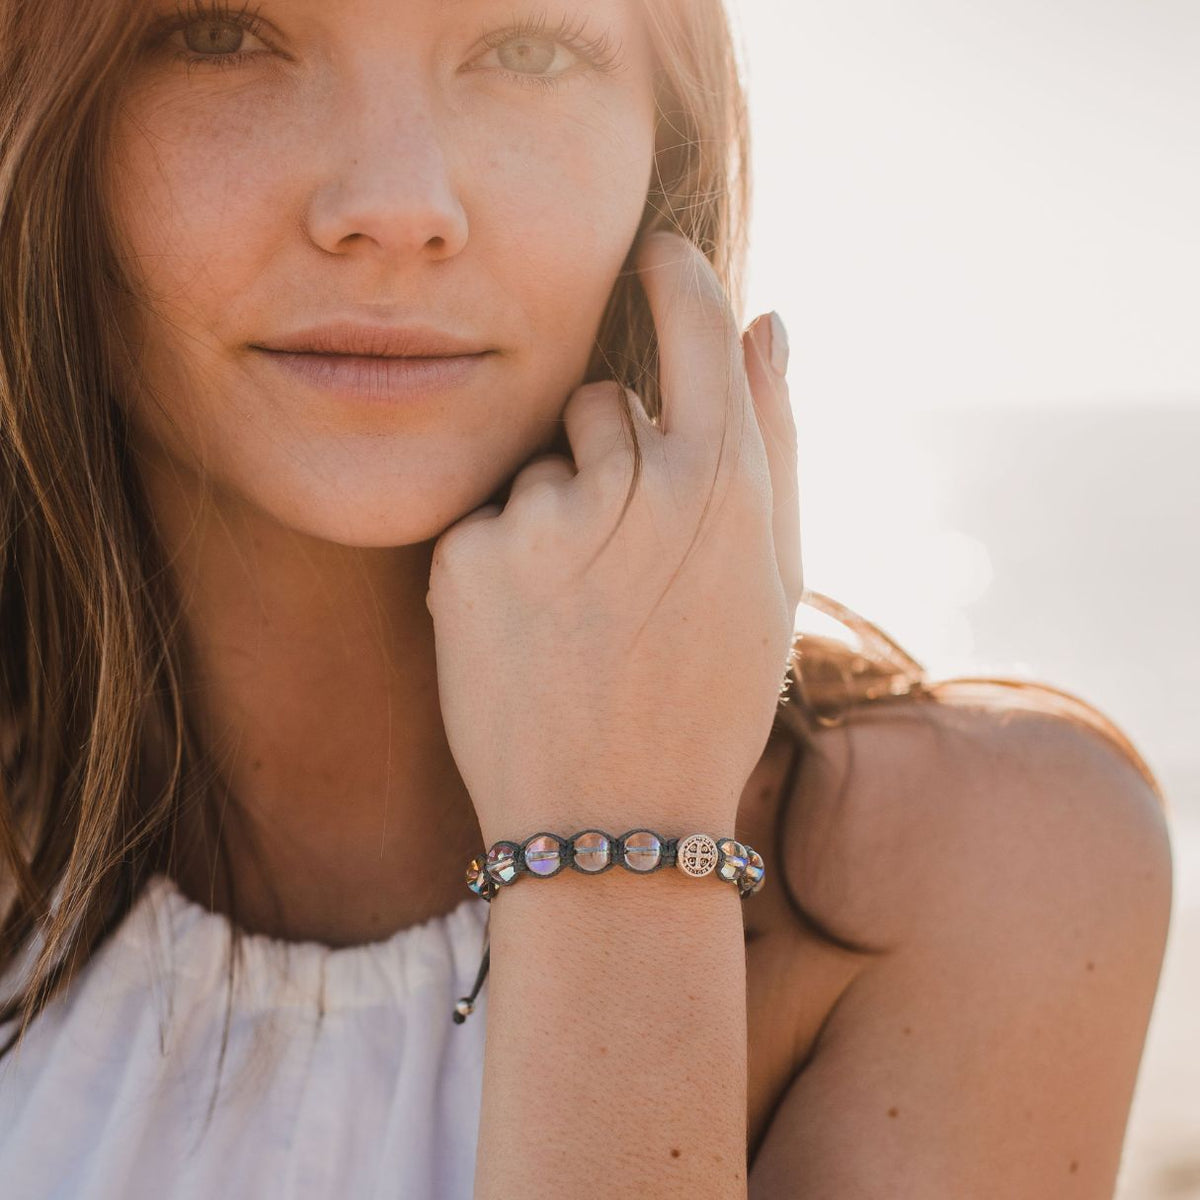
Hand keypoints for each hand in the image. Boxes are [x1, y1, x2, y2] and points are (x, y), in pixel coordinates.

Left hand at [425, 230, 801, 845]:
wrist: (613, 821)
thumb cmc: (709, 696)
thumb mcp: (774, 576)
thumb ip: (775, 436)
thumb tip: (766, 319)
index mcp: (723, 482)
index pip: (690, 318)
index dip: (674, 275)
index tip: (657, 253)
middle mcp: (633, 484)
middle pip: (605, 400)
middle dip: (617, 453)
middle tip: (634, 562)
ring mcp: (543, 519)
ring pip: (544, 461)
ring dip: (563, 510)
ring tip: (584, 611)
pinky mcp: (469, 557)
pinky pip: (490, 515)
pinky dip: (508, 557)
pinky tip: (533, 631)